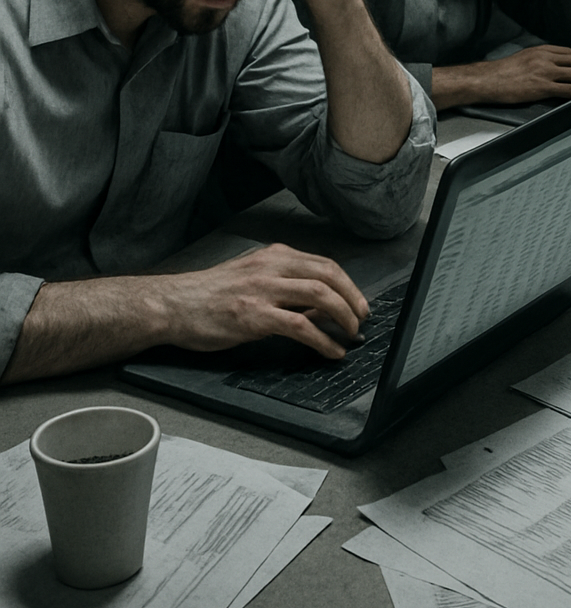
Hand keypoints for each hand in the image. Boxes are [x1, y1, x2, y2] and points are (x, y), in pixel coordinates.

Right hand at [2, 243, 372, 383]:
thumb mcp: (250, 279)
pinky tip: (331, 352)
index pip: (324, 264)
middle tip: (362, 320)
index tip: (359, 303)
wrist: (171, 304)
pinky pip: (300, 326)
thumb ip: (283, 287)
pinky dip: (322, 340)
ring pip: (319, 296)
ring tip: (351, 335)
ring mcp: (262, 290)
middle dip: (353, 299)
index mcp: (272, 256)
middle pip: (328, 276)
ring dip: (343, 317)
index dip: (348, 284)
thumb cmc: (208, 296)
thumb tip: (318, 308)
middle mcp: (271, 266)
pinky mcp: (254, 316)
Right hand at [482, 46, 570, 102]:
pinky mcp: (542, 86)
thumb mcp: (523, 59)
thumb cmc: (501, 73)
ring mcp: (544, 71)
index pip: (570, 52)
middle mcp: (545, 58)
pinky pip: (567, 89)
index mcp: (541, 50)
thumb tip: (554, 69)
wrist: (486, 80)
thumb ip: (540, 61)